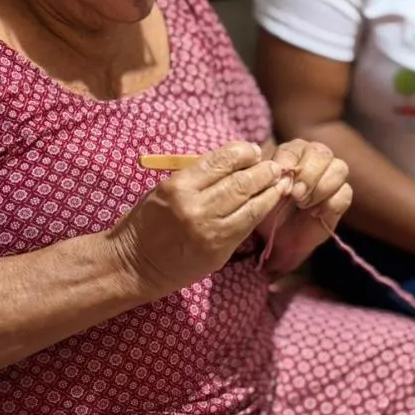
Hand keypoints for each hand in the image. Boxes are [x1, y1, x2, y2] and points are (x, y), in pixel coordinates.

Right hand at [107, 141, 291, 298]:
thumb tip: (233, 161)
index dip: (243, 152)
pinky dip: (262, 210)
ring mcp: (210, 231)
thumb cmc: (147, 222)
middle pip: (240, 182)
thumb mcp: (165, 189)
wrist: (134, 264)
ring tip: (280, 180)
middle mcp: (195, 207)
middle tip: (274, 165)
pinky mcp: (219, 250)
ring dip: (269, 189)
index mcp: (178, 186)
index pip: (220, 161)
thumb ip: (197, 176)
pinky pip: (247, 225)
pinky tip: (271, 200)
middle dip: (262, 170)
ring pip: (250, 203)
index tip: (253, 149)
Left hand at [258, 138, 351, 273]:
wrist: (281, 236)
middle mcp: (315, 157)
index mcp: (292, 152)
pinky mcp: (342, 195)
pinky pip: (345, 192)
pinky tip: (315, 214)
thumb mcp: (263, 193)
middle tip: (295, 196)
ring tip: (303, 205)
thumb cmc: (270, 209)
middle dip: (308, 175)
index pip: (294, 148)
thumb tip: (281, 172)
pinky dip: (330, 204)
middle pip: (321, 153)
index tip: (281, 182)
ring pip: (339, 168)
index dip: (288, 163)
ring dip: (320, 188)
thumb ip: (270, 179)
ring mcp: (332, 175)